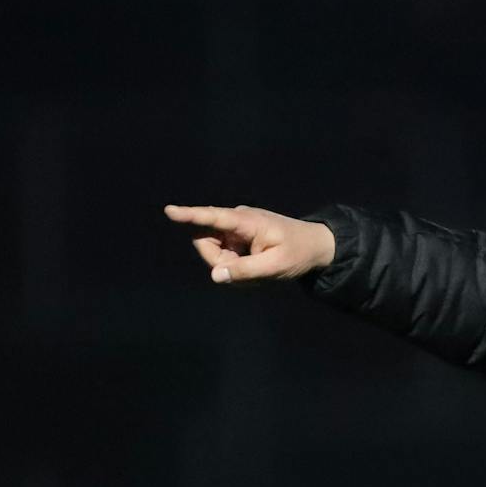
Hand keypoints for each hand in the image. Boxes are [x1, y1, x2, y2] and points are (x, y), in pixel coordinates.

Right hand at [164, 204, 336, 284]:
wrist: (316, 245)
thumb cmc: (299, 253)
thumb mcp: (276, 266)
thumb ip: (245, 271)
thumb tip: (215, 275)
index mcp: (247, 221)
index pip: (213, 217)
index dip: (190, 215)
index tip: (169, 211)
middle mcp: (236, 220)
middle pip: (206, 241)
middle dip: (218, 261)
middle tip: (247, 271)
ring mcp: (235, 228)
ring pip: (213, 250)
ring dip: (228, 264)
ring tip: (256, 267)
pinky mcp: (236, 236)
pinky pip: (223, 253)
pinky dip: (234, 264)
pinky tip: (254, 265)